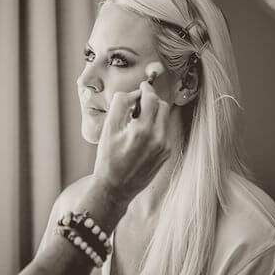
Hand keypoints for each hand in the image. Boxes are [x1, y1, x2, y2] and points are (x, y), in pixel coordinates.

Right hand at [93, 81, 170, 203]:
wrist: (115, 188)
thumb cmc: (108, 159)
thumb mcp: (108, 128)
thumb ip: (121, 105)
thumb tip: (134, 93)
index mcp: (143, 131)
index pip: (152, 99)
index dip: (146, 89)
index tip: (142, 86)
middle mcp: (158, 138)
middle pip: (163, 106)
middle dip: (152, 101)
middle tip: (137, 104)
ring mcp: (165, 147)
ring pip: (165, 119)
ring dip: (154, 113)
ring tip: (136, 122)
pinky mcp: (166, 154)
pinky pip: (164, 131)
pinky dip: (155, 127)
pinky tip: (141, 135)